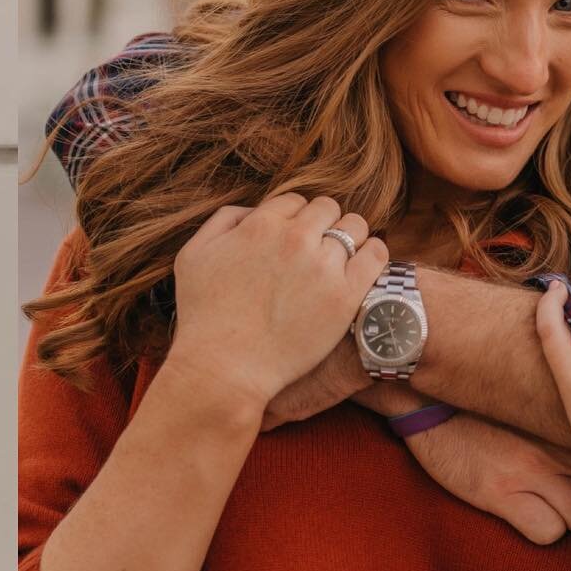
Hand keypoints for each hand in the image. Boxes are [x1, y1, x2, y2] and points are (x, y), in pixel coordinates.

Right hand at [167, 193, 387, 413]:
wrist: (224, 368)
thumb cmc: (203, 317)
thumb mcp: (194, 255)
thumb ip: (224, 221)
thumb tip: (256, 211)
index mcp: (261, 224)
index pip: (294, 201)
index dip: (293, 219)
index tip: (292, 240)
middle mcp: (295, 238)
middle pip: (326, 208)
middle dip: (321, 224)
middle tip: (315, 250)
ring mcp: (323, 266)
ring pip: (354, 227)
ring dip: (349, 236)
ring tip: (340, 258)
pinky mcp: (345, 295)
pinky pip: (376, 254)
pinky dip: (373, 253)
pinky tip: (364, 264)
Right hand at [404, 412, 570, 544]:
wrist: (429, 397)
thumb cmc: (484, 396)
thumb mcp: (536, 392)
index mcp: (567, 415)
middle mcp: (556, 441)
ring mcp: (530, 468)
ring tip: (554, 500)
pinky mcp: (501, 493)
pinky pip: (548, 532)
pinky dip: (543, 527)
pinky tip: (527, 510)